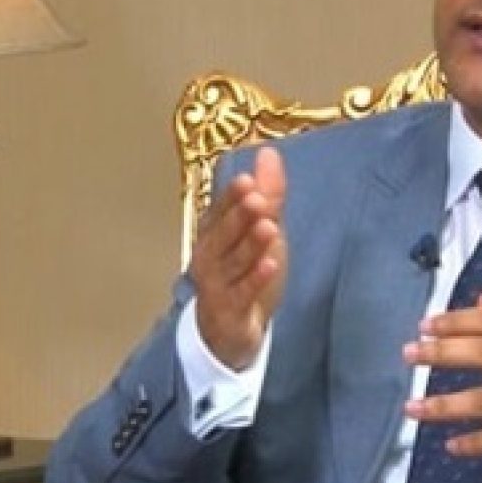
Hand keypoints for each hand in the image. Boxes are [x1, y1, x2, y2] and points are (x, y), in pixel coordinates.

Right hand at [189, 146, 286, 370]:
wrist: (232, 330)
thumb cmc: (245, 272)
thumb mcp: (263, 229)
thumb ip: (268, 193)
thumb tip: (267, 152)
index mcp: (215, 233)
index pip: (220, 210)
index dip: (232, 196)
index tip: (246, 179)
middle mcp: (210, 257)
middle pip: (224, 234)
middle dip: (239, 215)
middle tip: (256, 198)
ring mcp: (218, 285)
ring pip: (234, 262)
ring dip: (251, 244)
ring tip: (269, 226)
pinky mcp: (230, 311)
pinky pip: (242, 293)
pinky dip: (255, 279)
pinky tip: (270, 265)